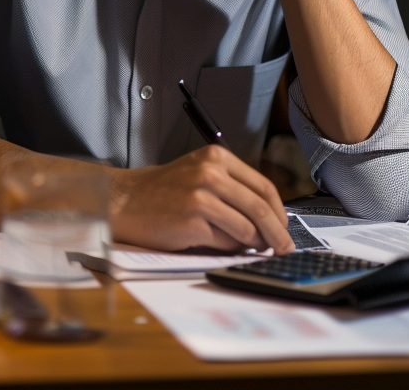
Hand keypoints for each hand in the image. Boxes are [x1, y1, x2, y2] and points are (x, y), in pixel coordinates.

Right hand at [110, 145, 294, 253]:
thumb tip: (267, 218)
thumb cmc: (162, 191)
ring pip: (247, 228)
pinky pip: (227, 242)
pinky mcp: (191, 223)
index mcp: (216, 157)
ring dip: (257, 244)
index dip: (279, 211)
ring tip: (256, 250)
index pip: (263, 186)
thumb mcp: (199, 173)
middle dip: (278, 233)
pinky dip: (233, 249)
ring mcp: (200, 198)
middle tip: (284, 247)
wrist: (124, 201)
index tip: (284, 226)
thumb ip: (231, 187)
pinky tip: (229, 248)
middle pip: (260, 208)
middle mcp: (210, 174)